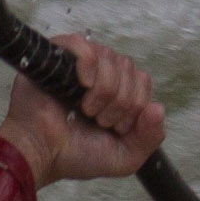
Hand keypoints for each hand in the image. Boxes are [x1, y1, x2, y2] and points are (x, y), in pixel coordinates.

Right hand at [0, 32, 165, 185]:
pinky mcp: (55, 57)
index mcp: (116, 93)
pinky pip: (82, 44)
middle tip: (99, 120)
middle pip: (128, 67)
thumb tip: (158, 107)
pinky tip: (83, 84)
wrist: (41, 155)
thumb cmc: (75, 156)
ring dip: (104, 89)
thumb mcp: (125, 157)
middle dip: (120, 100)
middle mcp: (98, 75)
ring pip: (109, 56)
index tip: (115, 126)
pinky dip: (87, 63)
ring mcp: (77, 64)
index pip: (142, 80)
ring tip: (87, 109)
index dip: (135, 103)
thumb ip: (150, 137)